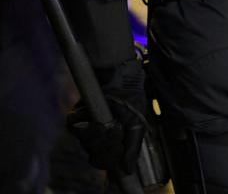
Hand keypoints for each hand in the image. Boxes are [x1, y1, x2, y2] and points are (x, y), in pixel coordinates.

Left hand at [68, 58, 145, 174]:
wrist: (119, 74)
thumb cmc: (131, 97)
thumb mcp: (137, 124)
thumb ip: (133, 147)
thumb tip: (128, 169)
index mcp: (113, 138)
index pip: (106, 159)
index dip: (108, 164)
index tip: (111, 170)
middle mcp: (99, 133)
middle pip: (94, 152)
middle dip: (101, 147)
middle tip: (111, 132)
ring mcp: (88, 123)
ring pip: (83, 141)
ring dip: (92, 134)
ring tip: (104, 122)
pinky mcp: (78, 112)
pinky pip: (73, 124)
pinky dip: (80, 120)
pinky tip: (91, 115)